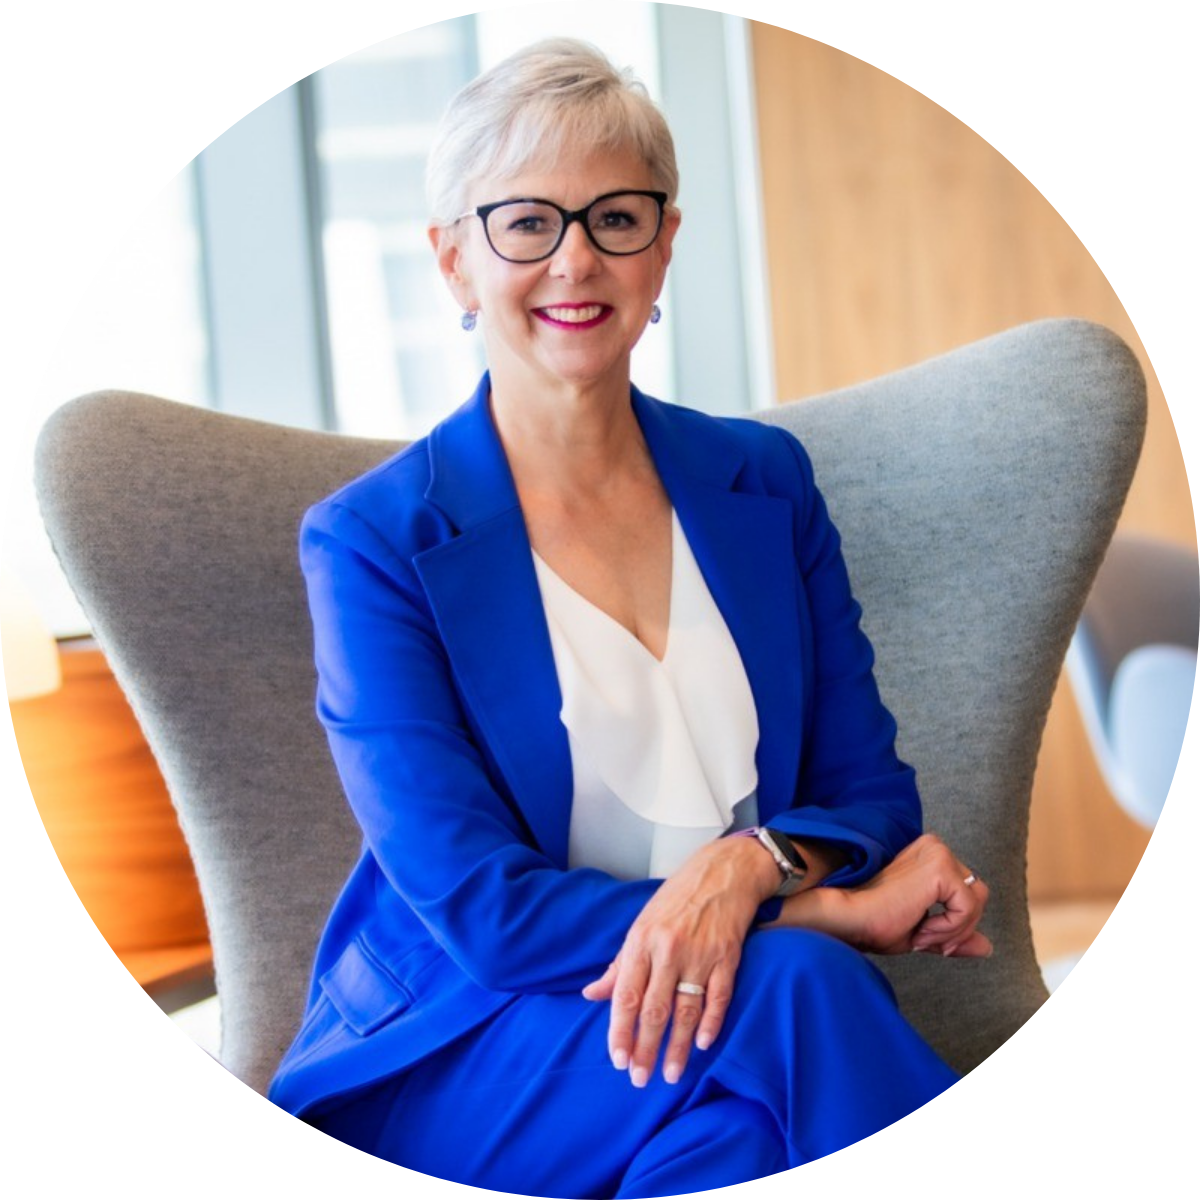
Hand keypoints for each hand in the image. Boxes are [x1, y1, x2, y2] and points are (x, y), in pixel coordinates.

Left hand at [582, 836, 777, 1086]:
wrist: (722, 871)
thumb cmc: (676, 900)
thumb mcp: (640, 925)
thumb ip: (619, 965)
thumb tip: (591, 995)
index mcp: (641, 941)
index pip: (626, 995)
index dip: (620, 1031)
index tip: (617, 1061)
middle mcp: (668, 949)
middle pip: (654, 1009)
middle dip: (645, 1048)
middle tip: (640, 1080)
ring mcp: (700, 954)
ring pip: (686, 1009)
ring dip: (678, 1046)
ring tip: (670, 1073)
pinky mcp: (728, 956)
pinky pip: (719, 996)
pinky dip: (712, 1022)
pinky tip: (703, 1043)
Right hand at [777, 833, 990, 957]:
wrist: (848, 918)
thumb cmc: (873, 922)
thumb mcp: (924, 932)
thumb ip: (955, 935)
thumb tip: (988, 947)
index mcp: (928, 857)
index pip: (967, 892)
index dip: (954, 924)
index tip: (924, 938)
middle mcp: (934, 848)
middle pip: (977, 894)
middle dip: (959, 927)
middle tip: (924, 939)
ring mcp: (938, 854)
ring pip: (976, 900)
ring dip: (953, 928)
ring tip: (920, 933)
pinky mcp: (940, 868)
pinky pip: (967, 907)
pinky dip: (949, 927)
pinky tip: (920, 928)